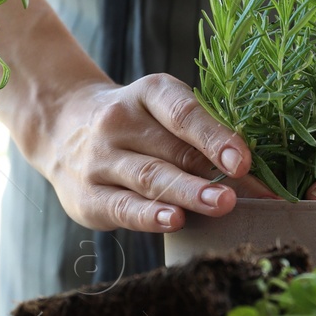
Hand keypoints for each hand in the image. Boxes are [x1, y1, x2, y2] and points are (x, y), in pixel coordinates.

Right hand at [36, 74, 254, 232]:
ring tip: (220, 205)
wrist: (62, 125)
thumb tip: (254, 178)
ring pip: (149, 177)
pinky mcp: (88, 195)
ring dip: (188, 193)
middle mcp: (120, 122)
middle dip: (210, 174)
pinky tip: (173, 221)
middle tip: (239, 194)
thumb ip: (202, 139)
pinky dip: (149, 215)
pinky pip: (122, 206)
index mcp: (148, 94)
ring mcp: (100, 159)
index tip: (242, 160)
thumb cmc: (136, 125)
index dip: (214, 136)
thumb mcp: (162, 113)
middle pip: (172, 150)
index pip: (183, 113)